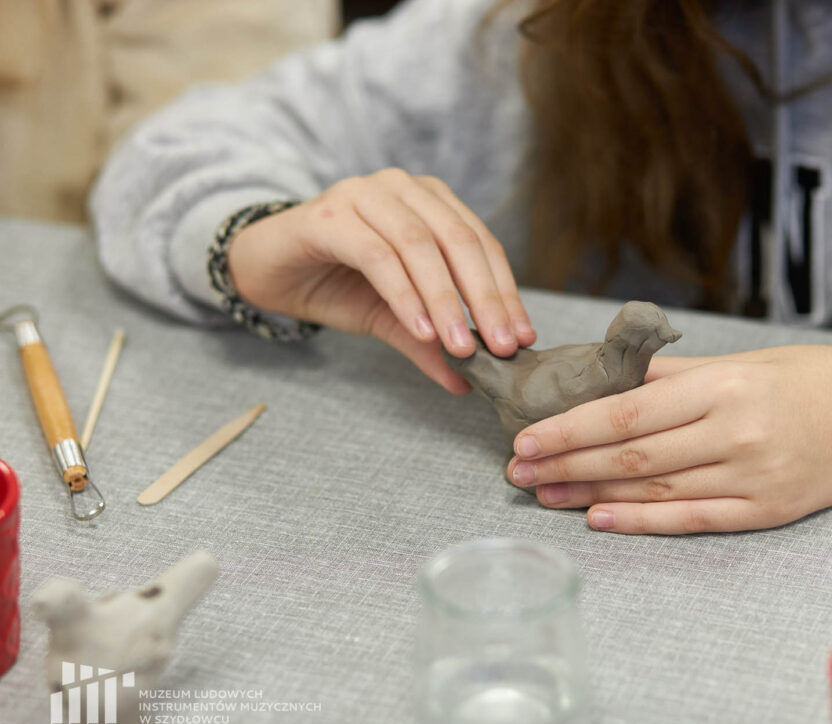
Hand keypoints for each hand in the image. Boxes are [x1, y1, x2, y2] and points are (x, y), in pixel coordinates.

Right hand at [227, 168, 536, 392]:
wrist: (266, 269)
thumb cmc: (336, 283)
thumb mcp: (393, 318)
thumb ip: (432, 342)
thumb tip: (470, 382)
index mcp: (432, 203)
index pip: (481, 246)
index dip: (506, 292)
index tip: (522, 338)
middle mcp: (404, 189)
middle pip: (460, 242)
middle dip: (486, 298)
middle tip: (502, 347)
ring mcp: (366, 193)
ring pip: (421, 246)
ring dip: (446, 300)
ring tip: (462, 347)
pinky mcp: (330, 214)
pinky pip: (379, 255)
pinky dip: (405, 294)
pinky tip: (422, 329)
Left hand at [506, 345, 831, 533]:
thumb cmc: (815, 379)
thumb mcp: (744, 362)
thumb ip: (675, 373)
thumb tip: (606, 376)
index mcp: (725, 386)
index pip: (628, 410)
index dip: (571, 427)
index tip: (526, 436)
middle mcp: (736, 433)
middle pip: (632, 455)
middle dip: (566, 463)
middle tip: (517, 469)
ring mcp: (753, 478)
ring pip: (655, 491)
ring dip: (591, 493)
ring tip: (544, 493)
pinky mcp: (769, 512)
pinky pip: (693, 520)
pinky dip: (642, 522)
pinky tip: (600, 519)